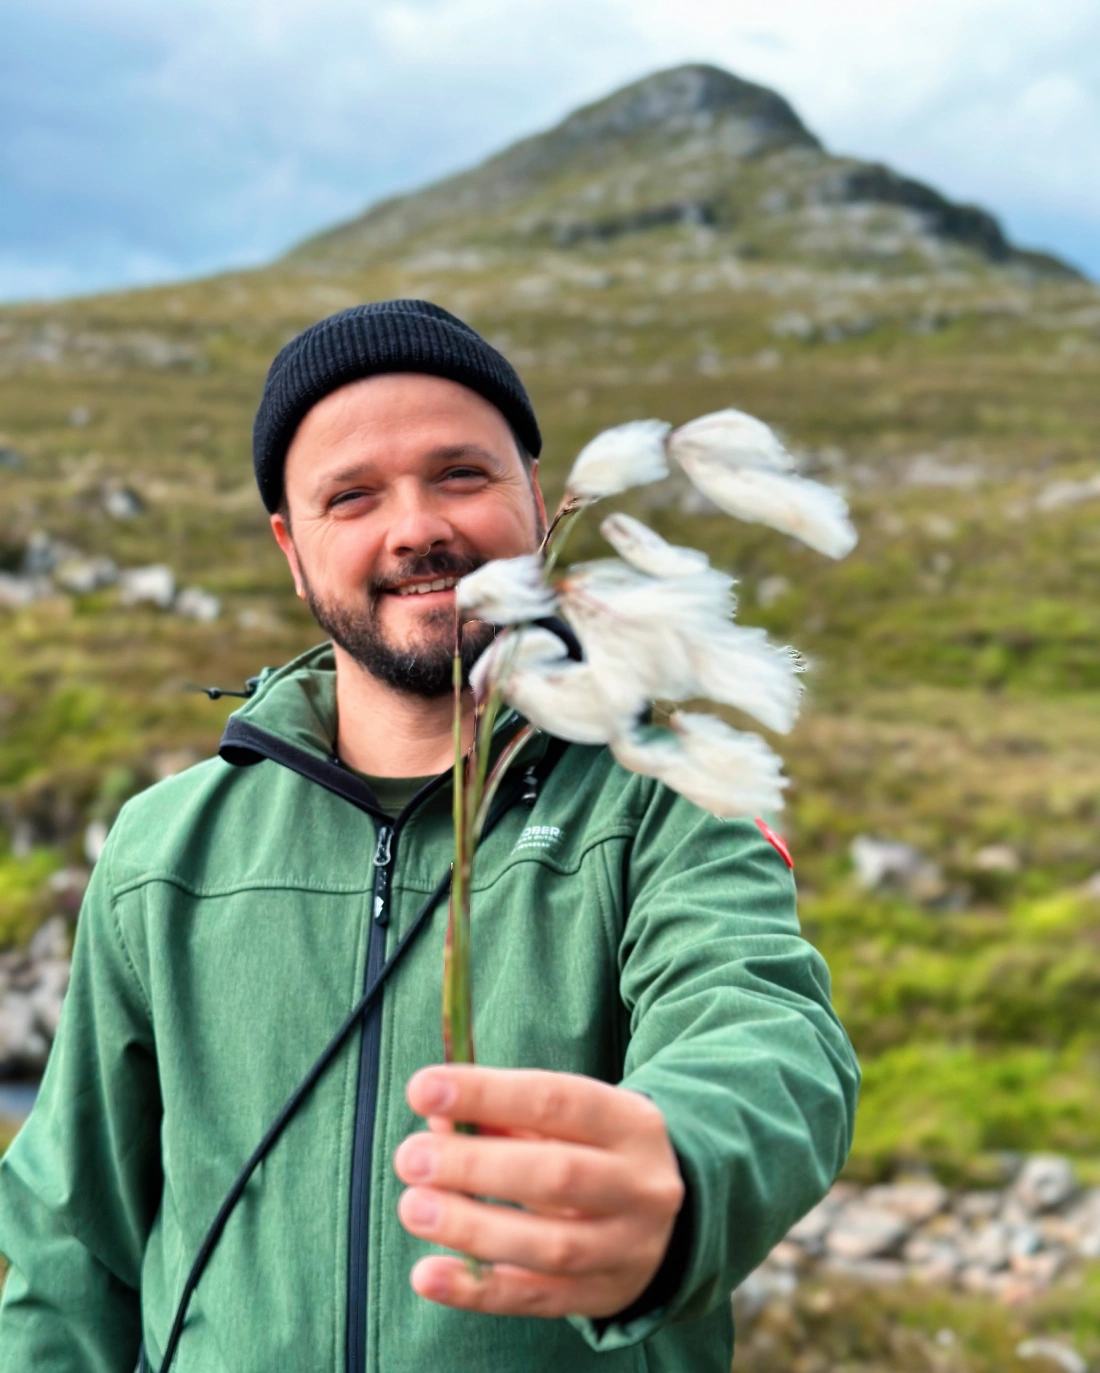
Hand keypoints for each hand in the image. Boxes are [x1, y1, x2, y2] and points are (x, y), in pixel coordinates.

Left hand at [393, 1064, 684, 1318]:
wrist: (665, 1219)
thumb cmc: (593, 1152)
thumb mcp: (565, 1122)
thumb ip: (502, 1117)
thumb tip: (437, 1120)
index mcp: (631, 1122)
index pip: (556, 1100)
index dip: (487, 1093)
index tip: (422, 1089)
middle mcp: (641, 1185)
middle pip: (557, 1175)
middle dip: (475, 1165)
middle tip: (411, 1157)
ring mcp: (629, 1248)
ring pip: (550, 1245)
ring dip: (472, 1227)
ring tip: (413, 1208)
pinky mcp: (606, 1296)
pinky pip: (538, 1299)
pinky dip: (478, 1290)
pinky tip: (427, 1275)